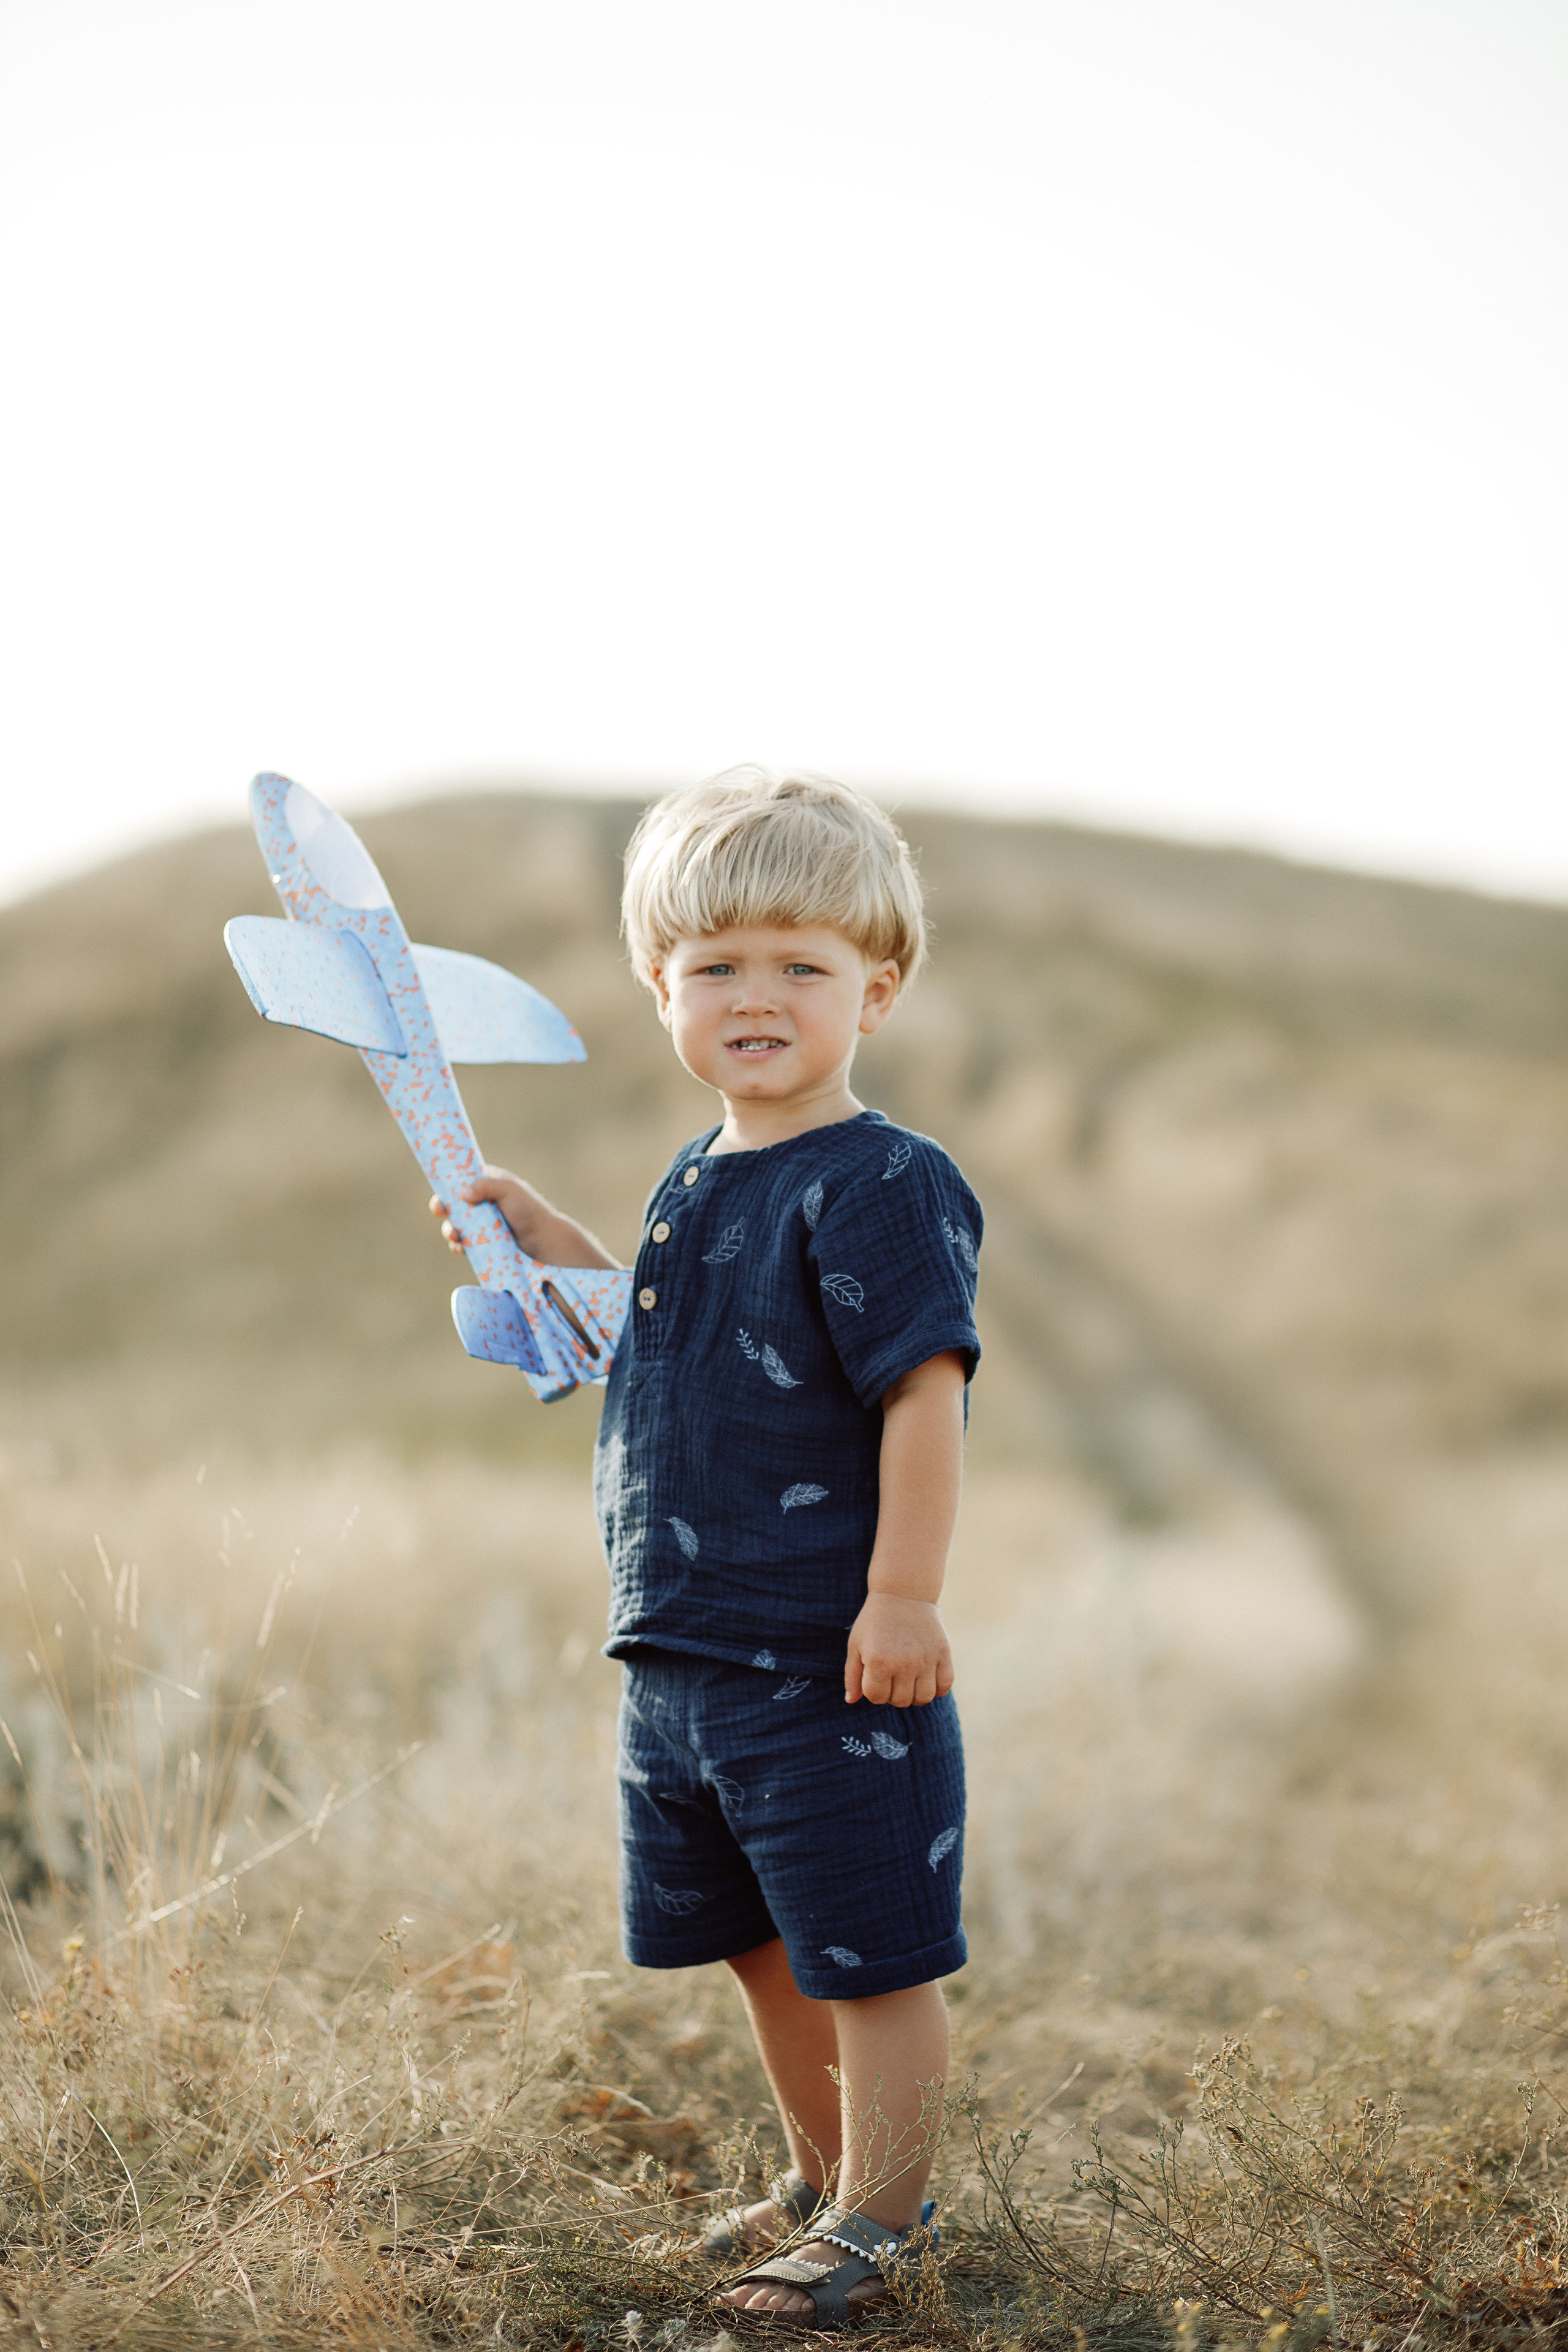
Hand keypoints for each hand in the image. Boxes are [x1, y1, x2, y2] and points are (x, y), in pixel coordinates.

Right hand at [428, 1165, 548, 1256]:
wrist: (545, 1241)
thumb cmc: (530, 1210)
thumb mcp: (509, 1191)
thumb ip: (487, 1186)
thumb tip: (462, 1194)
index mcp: (489, 1183)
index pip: (462, 1181)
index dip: (447, 1188)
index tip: (439, 1199)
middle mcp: (484, 1201)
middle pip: (454, 1204)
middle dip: (444, 1211)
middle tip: (441, 1215)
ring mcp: (484, 1222)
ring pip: (457, 1225)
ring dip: (450, 1230)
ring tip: (454, 1236)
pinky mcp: (485, 1240)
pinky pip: (465, 1243)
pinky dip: (459, 1245)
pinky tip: (461, 1249)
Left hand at [845, 1593, 953, 1707]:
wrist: (902, 1593)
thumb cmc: (874, 1621)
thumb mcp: (856, 1645)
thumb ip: (852, 1676)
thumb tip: (850, 1700)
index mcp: (879, 1662)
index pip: (876, 1697)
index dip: (873, 1690)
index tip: (875, 1677)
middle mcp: (904, 1664)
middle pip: (900, 1701)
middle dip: (892, 1694)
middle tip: (891, 1678)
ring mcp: (926, 1660)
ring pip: (923, 1698)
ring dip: (914, 1695)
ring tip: (909, 1681)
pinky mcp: (943, 1654)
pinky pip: (944, 1686)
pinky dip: (937, 1689)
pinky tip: (927, 1678)